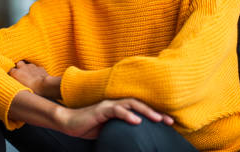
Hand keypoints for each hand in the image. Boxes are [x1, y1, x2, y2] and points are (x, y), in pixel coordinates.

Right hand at [9, 60, 61, 98]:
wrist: (44, 86)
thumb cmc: (31, 90)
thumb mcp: (19, 89)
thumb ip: (16, 85)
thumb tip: (13, 87)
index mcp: (16, 73)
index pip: (10, 70)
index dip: (11, 73)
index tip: (12, 76)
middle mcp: (23, 67)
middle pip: (19, 63)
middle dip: (19, 67)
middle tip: (21, 73)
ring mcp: (32, 67)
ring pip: (28, 65)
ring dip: (28, 69)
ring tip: (30, 76)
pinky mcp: (40, 68)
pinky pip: (36, 68)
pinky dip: (36, 71)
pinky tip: (37, 76)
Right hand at [59, 98, 173, 139]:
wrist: (70, 123)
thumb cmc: (90, 126)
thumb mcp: (110, 128)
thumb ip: (122, 128)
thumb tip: (137, 136)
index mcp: (120, 107)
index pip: (141, 108)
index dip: (155, 114)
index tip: (169, 122)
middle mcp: (116, 103)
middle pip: (140, 104)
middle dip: (156, 112)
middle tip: (170, 121)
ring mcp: (109, 105)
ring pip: (131, 103)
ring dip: (146, 111)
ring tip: (157, 119)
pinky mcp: (101, 110)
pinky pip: (116, 110)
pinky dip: (127, 114)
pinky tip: (136, 121)